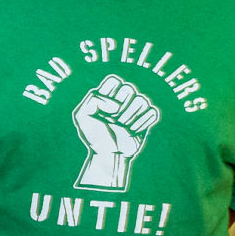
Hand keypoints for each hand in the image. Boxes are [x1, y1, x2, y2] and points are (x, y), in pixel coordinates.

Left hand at [72, 74, 159, 190]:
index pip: (114, 80)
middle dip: (120, 106)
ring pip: (142, 99)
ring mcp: (136, 108)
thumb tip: (116, 104)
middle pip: (129, 88)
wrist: (107, 154)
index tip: (102, 108)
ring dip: (130, 116)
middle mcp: (123, 98)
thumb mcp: (82, 116)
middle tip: (113, 119)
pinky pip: (152, 112)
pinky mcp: (146, 119)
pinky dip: (142, 123)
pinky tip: (133, 131)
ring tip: (122, 126)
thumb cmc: (94, 136)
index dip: (109, 93)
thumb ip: (93, 100)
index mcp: (107, 94)